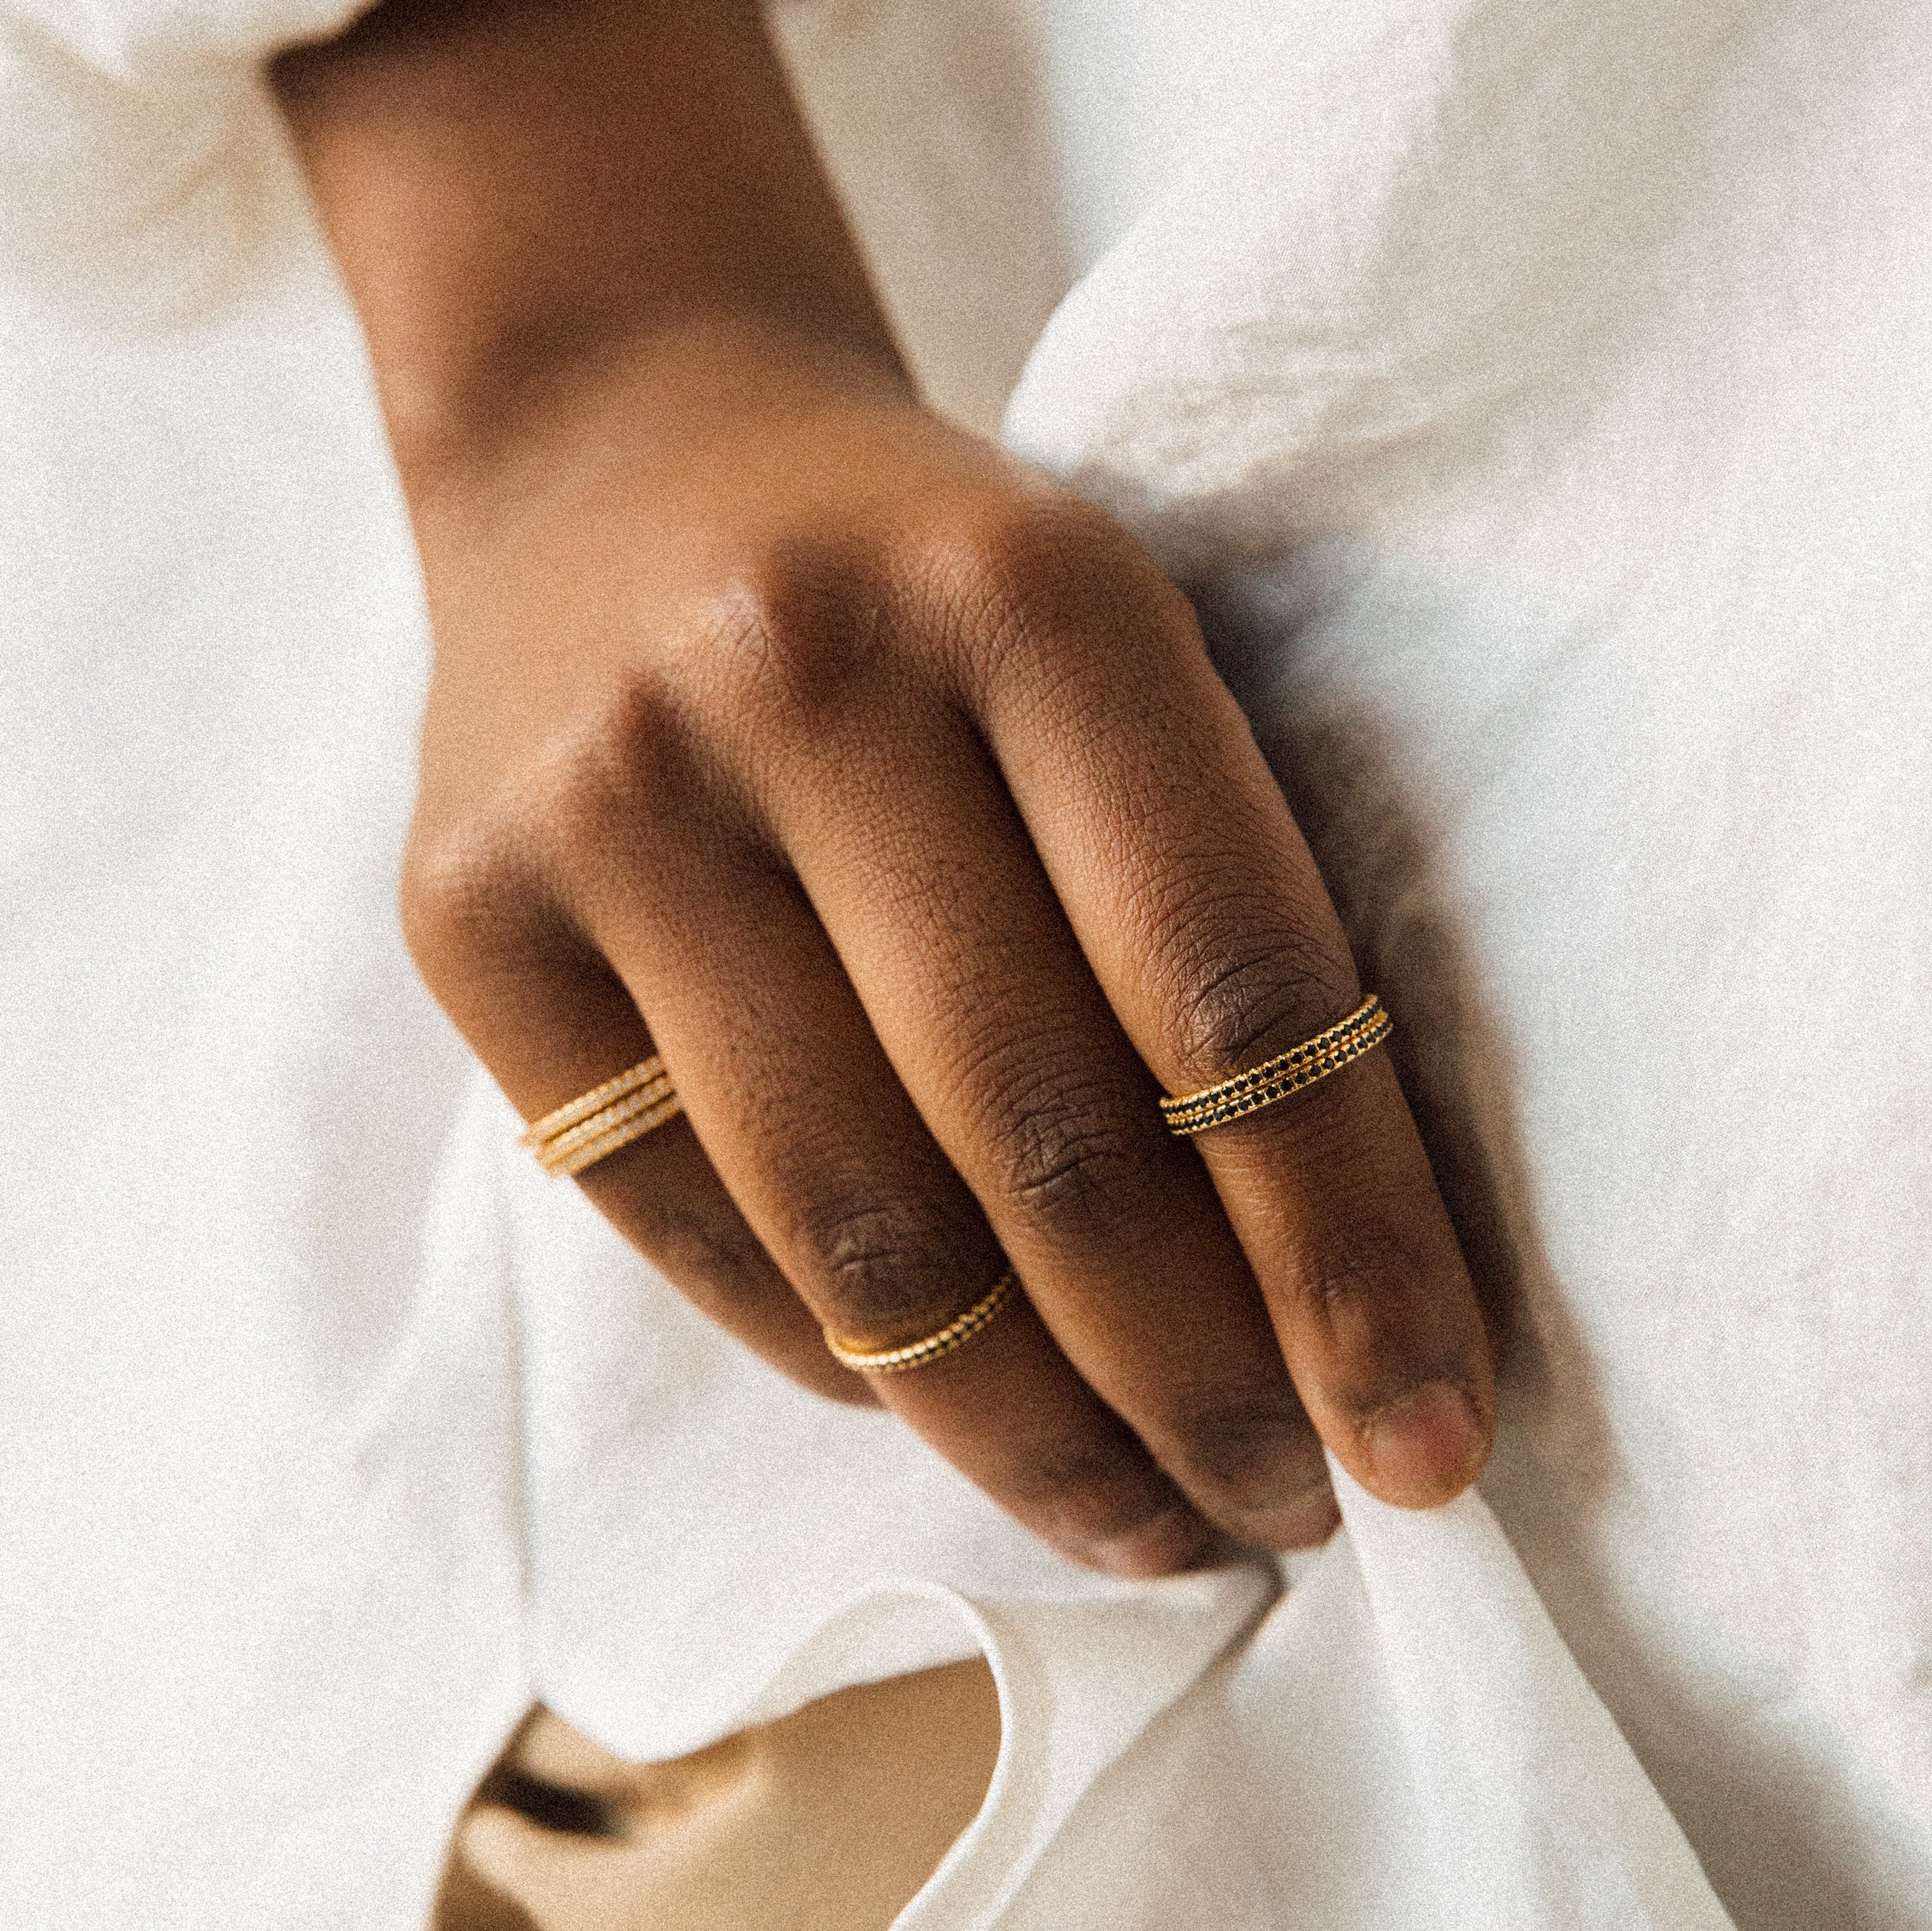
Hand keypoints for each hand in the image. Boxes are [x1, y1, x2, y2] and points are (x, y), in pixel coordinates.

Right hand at [275, 0, 1492, 1575]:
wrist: (614, 448)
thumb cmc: (926, 578)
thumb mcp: (1104, 646)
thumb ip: (1204, 898)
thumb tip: (1316, 1271)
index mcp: (1031, 593)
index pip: (1229, 983)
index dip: (1348, 1247)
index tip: (1426, 1429)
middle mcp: (802, 678)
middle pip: (1042, 1137)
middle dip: (1197, 1381)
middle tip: (1294, 1503)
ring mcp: (607, 800)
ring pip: (854, 1223)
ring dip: (1024, 1429)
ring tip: (1147, 1520)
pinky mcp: (468, 916)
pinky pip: (686, 1223)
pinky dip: (843, 1355)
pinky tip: (949, 1407)